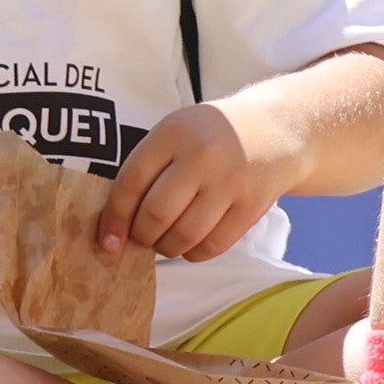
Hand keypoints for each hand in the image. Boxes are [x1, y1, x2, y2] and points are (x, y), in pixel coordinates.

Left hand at [100, 98, 297, 265]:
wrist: (276, 130)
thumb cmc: (211, 137)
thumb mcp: (175, 134)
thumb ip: (146, 170)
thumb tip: (116, 230)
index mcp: (174, 133)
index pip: (131, 183)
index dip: (114, 218)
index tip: (108, 242)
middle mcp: (203, 156)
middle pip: (156, 214)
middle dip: (141, 237)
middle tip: (143, 238)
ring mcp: (231, 182)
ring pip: (184, 236)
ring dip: (167, 248)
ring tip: (167, 240)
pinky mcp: (252, 205)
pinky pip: (213, 246)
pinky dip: (194, 253)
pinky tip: (192, 243)